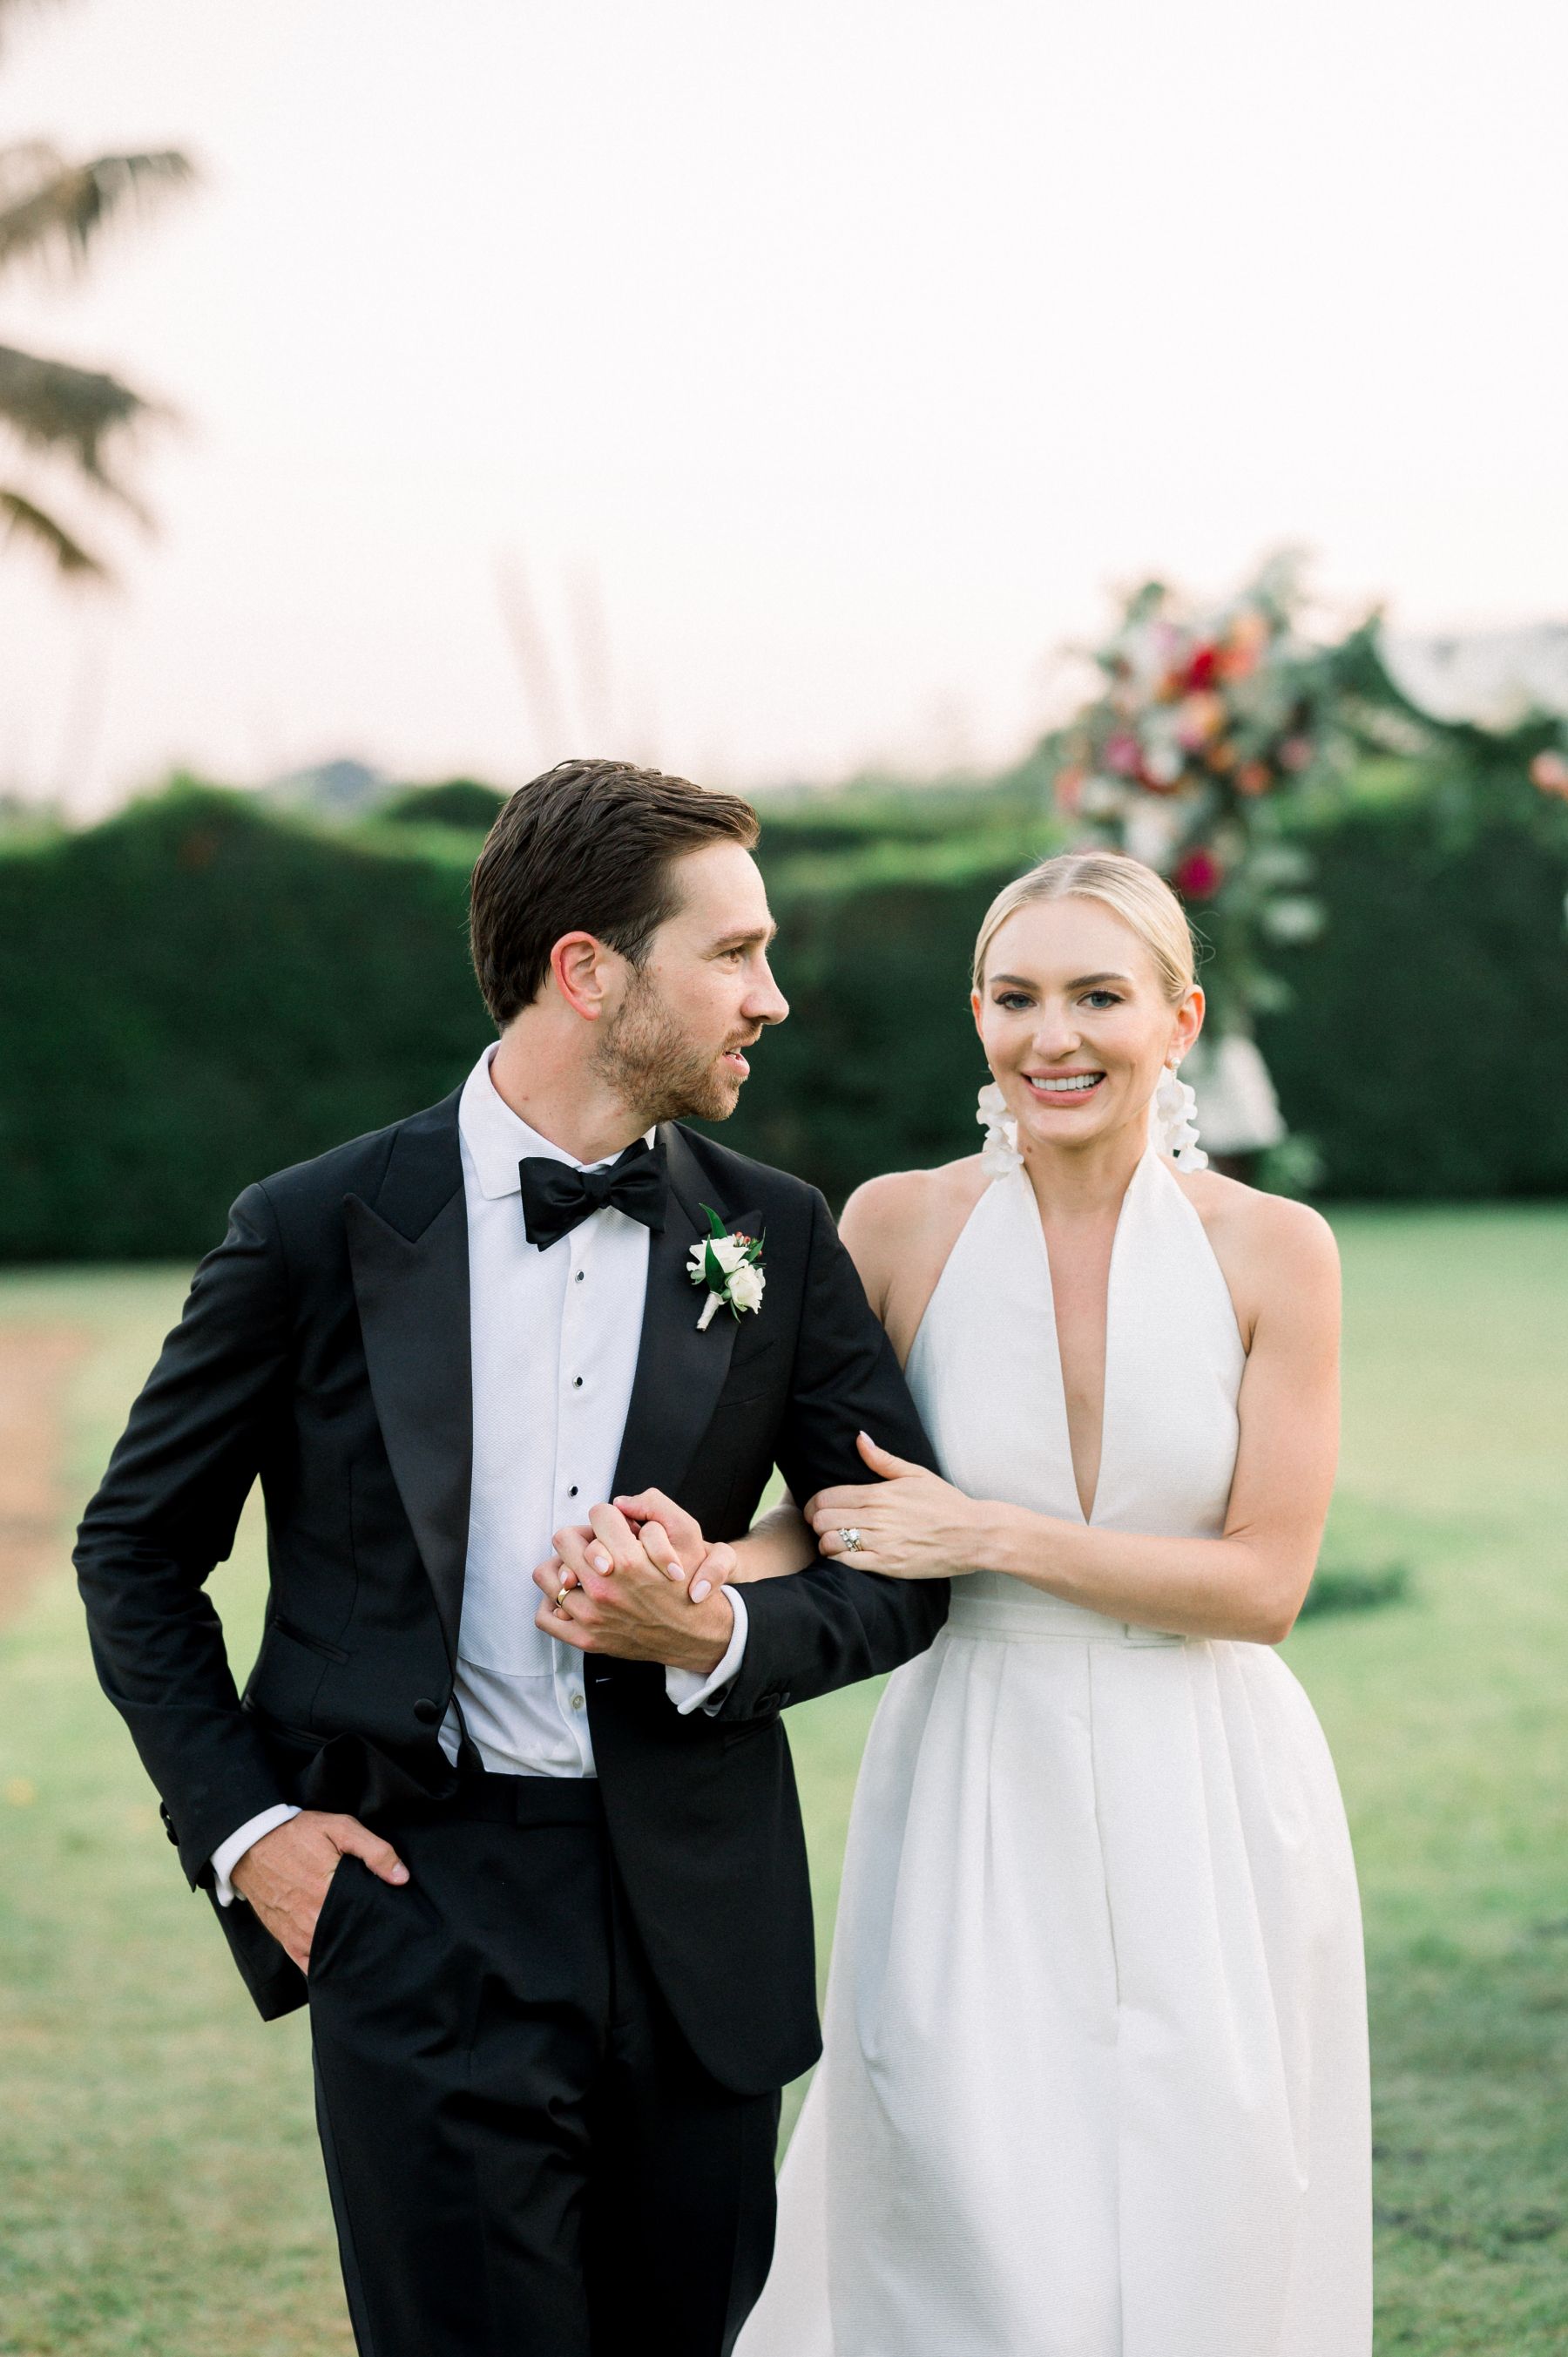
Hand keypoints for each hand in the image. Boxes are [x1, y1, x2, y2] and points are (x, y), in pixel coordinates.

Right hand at [229, 1809, 408, 1973]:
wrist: (250, 1844)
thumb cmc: (298, 1834)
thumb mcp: (340, 1828)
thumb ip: (374, 1850)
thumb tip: (402, 1878)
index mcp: (330, 1892)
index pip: (369, 1917)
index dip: (386, 1920)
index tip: (400, 1921)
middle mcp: (314, 1920)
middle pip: (353, 1939)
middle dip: (371, 1939)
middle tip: (389, 1936)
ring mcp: (298, 1934)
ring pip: (334, 1957)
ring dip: (351, 1955)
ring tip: (369, 1951)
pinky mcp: (286, 1940)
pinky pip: (309, 1966)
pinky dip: (326, 1968)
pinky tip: (342, 1967)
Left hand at [532, 1503, 735, 1672]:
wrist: (697, 1633)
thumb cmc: (687, 1587)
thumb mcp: (686, 1535)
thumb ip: (653, 1508)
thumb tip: (618, 1503)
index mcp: (628, 1561)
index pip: (597, 1514)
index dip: (608, 1516)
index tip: (613, 1526)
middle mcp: (606, 1589)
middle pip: (565, 1539)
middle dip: (582, 1536)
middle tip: (595, 1545)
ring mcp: (592, 1616)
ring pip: (547, 1574)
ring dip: (562, 1565)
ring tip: (579, 1568)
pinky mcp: (586, 1638)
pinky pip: (546, 1615)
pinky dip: (552, 1604)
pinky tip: (571, 1596)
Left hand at [807, 1431, 984, 1581]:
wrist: (973, 1534)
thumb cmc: (946, 1503)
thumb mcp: (916, 1474)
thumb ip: (882, 1459)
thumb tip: (859, 1438)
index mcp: (879, 1494)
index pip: (827, 1497)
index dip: (813, 1505)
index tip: (815, 1510)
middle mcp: (877, 1517)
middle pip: (823, 1519)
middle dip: (816, 1523)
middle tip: (822, 1526)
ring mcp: (882, 1542)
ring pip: (831, 1542)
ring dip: (826, 1543)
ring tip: (834, 1542)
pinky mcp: (888, 1565)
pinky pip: (848, 1564)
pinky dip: (839, 1561)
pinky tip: (846, 1557)